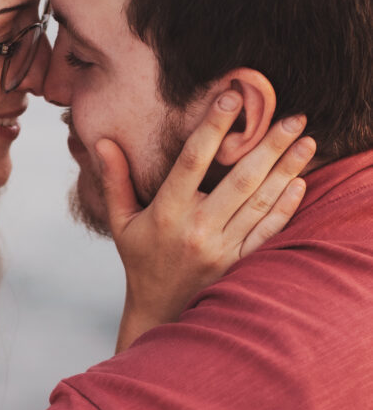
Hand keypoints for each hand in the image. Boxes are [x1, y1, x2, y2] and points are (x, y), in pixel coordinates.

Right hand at [98, 91, 315, 351]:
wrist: (159, 311)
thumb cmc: (140, 259)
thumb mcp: (120, 221)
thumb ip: (115, 179)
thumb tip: (102, 140)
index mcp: (166, 212)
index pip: (192, 161)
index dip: (213, 127)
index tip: (231, 97)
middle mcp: (196, 229)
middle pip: (239, 180)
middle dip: (269, 146)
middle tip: (294, 117)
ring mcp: (221, 248)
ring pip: (259, 203)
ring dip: (286, 170)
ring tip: (307, 142)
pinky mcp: (238, 264)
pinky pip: (267, 232)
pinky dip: (285, 207)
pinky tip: (300, 183)